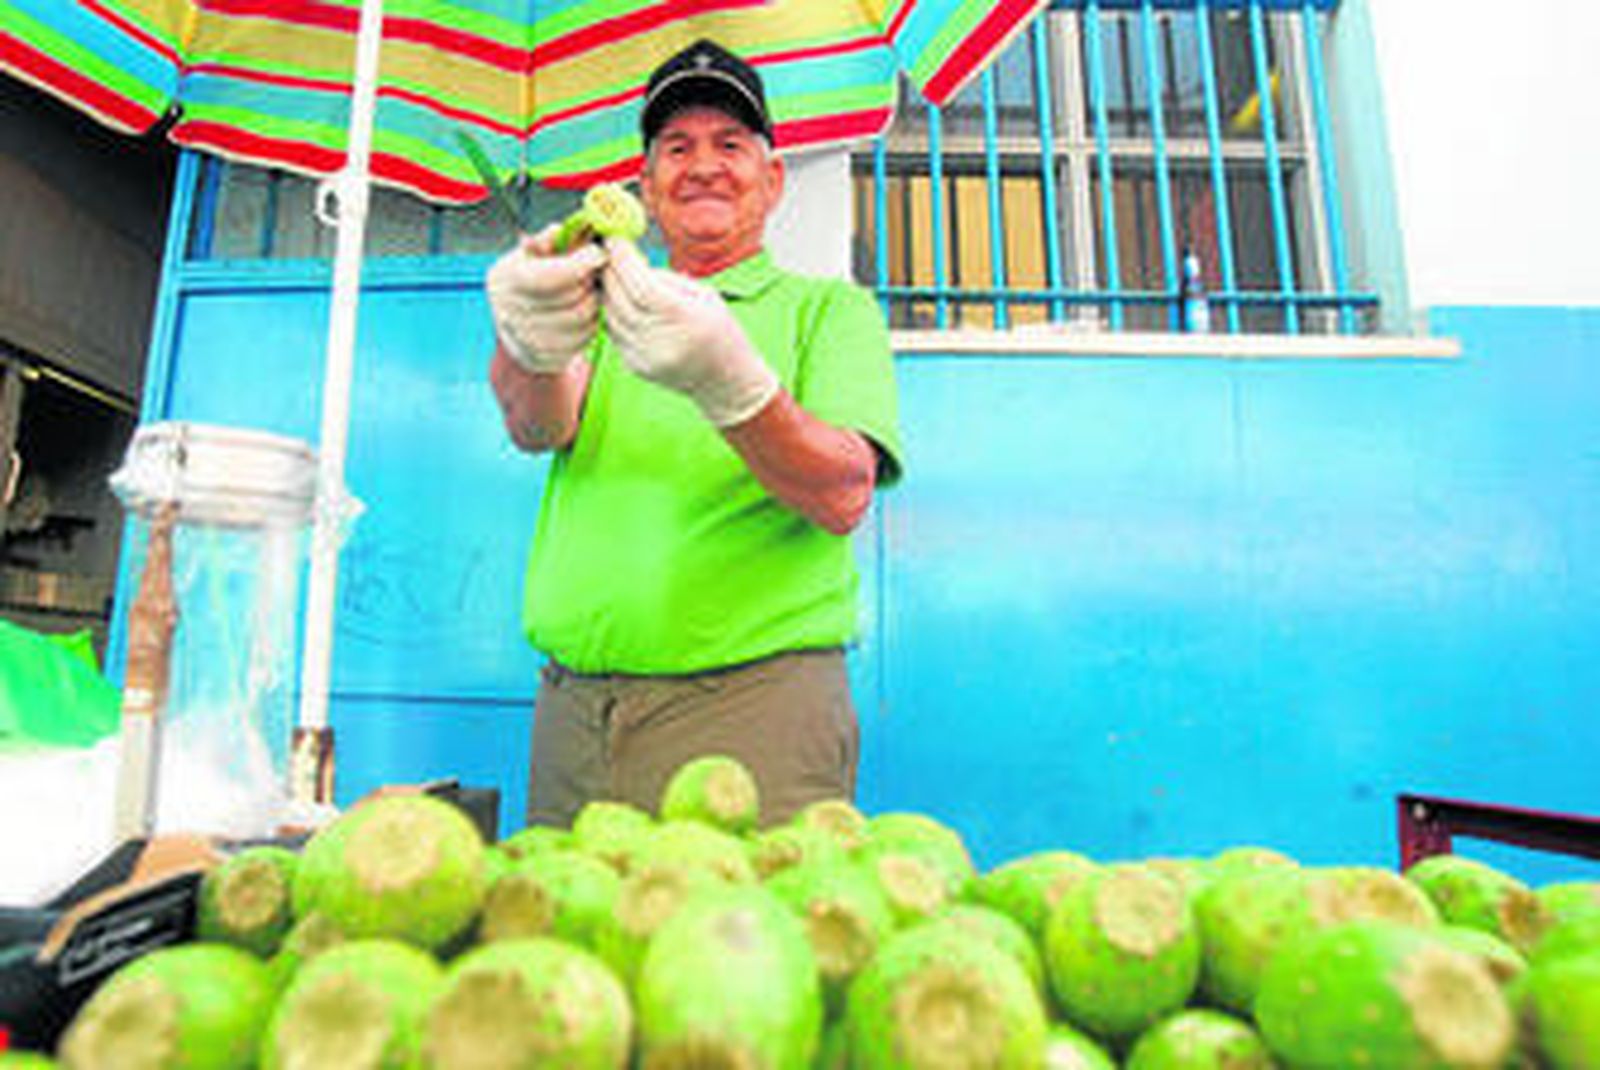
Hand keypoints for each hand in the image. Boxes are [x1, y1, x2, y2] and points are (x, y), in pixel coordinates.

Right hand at [486, 224, 606, 373]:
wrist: (515, 326)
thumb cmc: (530, 280)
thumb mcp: (530, 254)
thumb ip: (548, 240)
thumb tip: (562, 230)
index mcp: (504, 280)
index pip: (550, 275)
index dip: (581, 263)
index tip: (598, 253)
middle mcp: (509, 313)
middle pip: (572, 299)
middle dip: (591, 283)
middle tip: (595, 274)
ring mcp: (525, 340)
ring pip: (582, 320)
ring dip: (595, 304)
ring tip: (591, 293)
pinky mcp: (543, 359)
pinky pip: (583, 340)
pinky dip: (591, 326)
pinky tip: (586, 314)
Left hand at [599, 238, 778, 426]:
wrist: (726, 381)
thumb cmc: (720, 330)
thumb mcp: (704, 295)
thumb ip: (665, 278)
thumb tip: (628, 260)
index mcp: (685, 319)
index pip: (641, 285)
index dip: (623, 260)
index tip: (614, 240)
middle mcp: (662, 341)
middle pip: (620, 298)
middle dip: (610, 270)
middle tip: (606, 251)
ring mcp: (646, 357)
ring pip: (611, 314)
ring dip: (607, 290)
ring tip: (610, 272)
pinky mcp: (635, 366)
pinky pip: (613, 331)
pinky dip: (612, 310)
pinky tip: (618, 298)